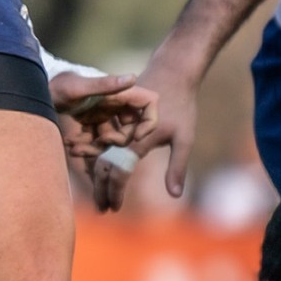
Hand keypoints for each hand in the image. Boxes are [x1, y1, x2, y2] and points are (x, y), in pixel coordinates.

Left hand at [50, 72, 157, 166]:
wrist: (33, 90)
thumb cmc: (57, 84)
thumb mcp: (79, 88)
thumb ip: (105, 84)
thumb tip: (132, 77)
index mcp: (118, 92)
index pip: (149, 103)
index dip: (149, 121)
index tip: (136, 137)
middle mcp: (114, 102)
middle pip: (131, 128)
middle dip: (117, 140)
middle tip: (100, 142)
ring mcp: (102, 113)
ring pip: (111, 138)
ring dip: (95, 148)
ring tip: (74, 148)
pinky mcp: (90, 121)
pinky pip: (95, 140)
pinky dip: (84, 146)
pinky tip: (69, 145)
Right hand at [92, 49, 198, 211]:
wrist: (171, 72)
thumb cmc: (182, 106)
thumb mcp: (184, 138)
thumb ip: (177, 167)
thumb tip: (174, 195)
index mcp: (137, 139)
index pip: (119, 171)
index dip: (114, 191)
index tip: (113, 208)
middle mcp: (121, 131)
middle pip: (104, 165)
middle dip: (101, 189)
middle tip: (101, 209)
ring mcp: (114, 122)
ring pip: (99, 154)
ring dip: (96, 176)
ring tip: (98, 197)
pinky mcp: (113, 117)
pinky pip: (102, 143)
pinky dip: (99, 161)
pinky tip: (99, 175)